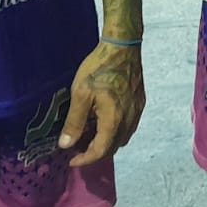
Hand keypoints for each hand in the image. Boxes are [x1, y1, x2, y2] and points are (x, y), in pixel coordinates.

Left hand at [58, 42, 146, 166]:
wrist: (123, 46)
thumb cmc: (99, 68)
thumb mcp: (80, 93)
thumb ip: (74, 122)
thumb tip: (66, 145)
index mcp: (114, 119)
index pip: (101, 151)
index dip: (85, 160)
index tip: (72, 160)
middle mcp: (129, 119)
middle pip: (113, 147)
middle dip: (95, 152)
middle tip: (78, 147)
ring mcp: (137, 111)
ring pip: (123, 138)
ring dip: (106, 142)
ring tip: (89, 135)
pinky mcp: (140, 102)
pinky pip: (129, 126)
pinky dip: (116, 131)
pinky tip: (104, 121)